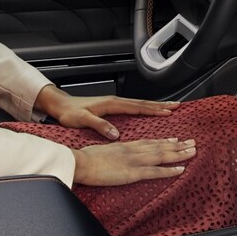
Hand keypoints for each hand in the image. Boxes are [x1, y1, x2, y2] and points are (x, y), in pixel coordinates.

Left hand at [35, 85, 179, 139]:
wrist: (60, 105)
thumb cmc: (69, 113)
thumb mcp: (82, 120)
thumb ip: (99, 126)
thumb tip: (115, 134)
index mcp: (111, 104)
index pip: (137, 107)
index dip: (153, 110)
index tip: (168, 112)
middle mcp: (115, 101)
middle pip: (143, 102)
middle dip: (160, 104)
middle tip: (176, 106)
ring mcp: (114, 102)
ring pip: (139, 103)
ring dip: (154, 105)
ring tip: (168, 107)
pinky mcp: (111, 106)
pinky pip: (133, 106)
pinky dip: (145, 108)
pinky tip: (149, 111)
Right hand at [72, 138, 196, 186]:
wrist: (80, 162)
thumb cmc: (86, 159)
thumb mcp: (103, 152)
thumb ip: (114, 154)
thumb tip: (117, 157)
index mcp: (125, 146)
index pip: (149, 142)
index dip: (164, 141)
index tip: (176, 139)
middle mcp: (133, 150)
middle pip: (160, 146)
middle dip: (178, 145)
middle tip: (192, 143)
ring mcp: (134, 160)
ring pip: (162, 156)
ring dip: (179, 154)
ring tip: (193, 151)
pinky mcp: (133, 172)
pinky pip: (155, 171)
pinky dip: (169, 170)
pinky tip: (181, 169)